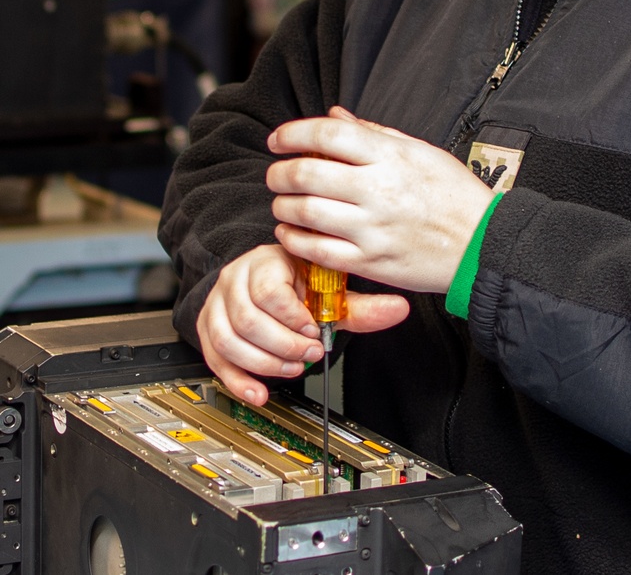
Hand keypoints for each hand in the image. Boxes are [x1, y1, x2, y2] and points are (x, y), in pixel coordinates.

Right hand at [196, 241, 409, 405]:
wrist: (268, 280)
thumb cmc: (298, 282)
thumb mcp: (328, 290)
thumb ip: (361, 304)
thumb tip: (399, 309)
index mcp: (266, 262)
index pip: (269, 291)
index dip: (293, 319)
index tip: (314, 332)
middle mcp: (236, 280)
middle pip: (248, 320)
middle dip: (283, 345)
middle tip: (308, 354)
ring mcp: (218, 305)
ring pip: (229, 340)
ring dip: (264, 363)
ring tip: (292, 368)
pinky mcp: (208, 330)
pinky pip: (215, 359)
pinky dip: (238, 380)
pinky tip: (259, 392)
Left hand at [267, 107, 494, 293]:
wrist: (483, 244)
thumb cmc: (455, 195)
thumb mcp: (421, 150)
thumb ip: (374, 132)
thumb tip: (335, 116)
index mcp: (391, 156)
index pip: (328, 135)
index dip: (293, 133)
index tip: (279, 139)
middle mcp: (378, 190)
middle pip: (307, 174)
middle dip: (279, 172)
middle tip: (276, 173)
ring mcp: (373, 228)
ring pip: (305, 213)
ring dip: (282, 206)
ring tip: (283, 202)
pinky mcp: (371, 261)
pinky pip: (317, 250)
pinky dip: (294, 240)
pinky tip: (291, 232)